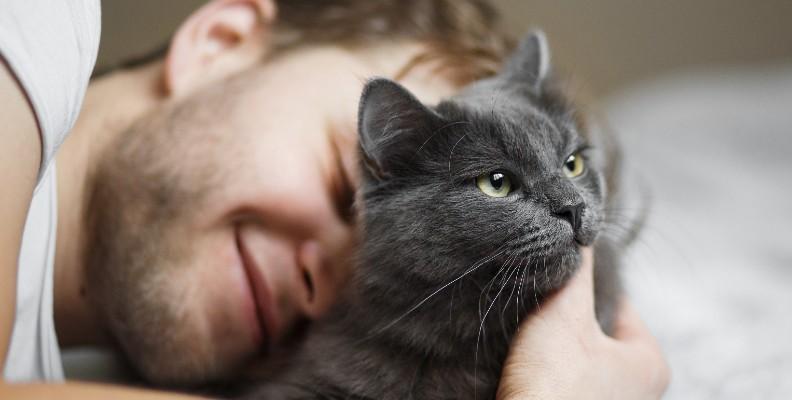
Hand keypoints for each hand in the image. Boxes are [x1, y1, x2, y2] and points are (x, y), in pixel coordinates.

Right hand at [496, 248, 668, 399]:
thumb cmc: (556, 385)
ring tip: (529, 327)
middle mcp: (638, 389)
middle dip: (568, 313)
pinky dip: (547, 366)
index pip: (620, 303)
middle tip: (541, 298)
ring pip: (578, 355)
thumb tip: (581, 226)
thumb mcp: (565, 314)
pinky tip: (526, 358)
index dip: (587, 282)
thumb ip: (577, 270)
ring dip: (554, 341)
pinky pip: (564, 379)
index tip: (559, 272)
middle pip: (598, 330)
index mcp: (649, 362)